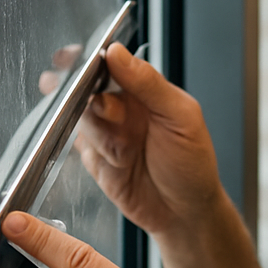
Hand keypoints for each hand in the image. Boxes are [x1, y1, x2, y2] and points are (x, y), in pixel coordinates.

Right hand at [74, 43, 223, 242]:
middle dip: (88, 98)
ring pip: (82, 119)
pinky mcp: (94, 159)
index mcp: (144, 90)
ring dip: (100, 133)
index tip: (76, 59)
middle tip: (104, 109)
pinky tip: (116, 161)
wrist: (184, 214)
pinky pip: (79, 147)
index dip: (89, 60)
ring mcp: (106, 133)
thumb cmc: (192, 164)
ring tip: (126, 150)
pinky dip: (94, 153)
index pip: (110, 63)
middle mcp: (122, 108)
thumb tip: (117, 53)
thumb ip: (149, 84)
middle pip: (87, 89)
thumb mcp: (180, 118)